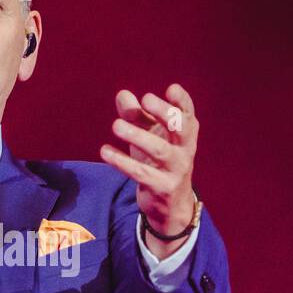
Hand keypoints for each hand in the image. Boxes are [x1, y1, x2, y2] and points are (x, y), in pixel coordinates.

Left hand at [100, 84, 198, 259]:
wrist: (170, 204)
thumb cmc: (159, 162)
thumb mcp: (149, 137)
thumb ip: (136, 116)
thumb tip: (123, 94)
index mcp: (186, 135)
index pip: (188, 114)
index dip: (182, 101)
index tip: (170, 88)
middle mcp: (185, 150)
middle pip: (180, 129)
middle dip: (164, 112)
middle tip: (146, 99)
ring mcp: (176, 170)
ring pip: (159, 150)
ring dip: (137, 135)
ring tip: (116, 125)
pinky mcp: (162, 188)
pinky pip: (141, 173)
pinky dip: (122, 162)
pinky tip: (105, 151)